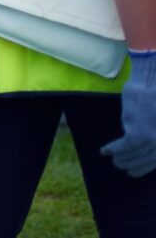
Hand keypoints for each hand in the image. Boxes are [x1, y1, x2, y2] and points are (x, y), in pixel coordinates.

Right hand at [102, 52, 155, 177]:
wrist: (151, 82)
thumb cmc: (155, 95)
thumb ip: (154, 129)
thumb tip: (142, 140)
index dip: (145, 167)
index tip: (134, 172)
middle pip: (148, 160)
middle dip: (133, 166)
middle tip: (121, 167)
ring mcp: (152, 138)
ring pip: (134, 154)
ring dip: (121, 159)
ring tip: (113, 160)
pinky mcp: (138, 132)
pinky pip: (124, 146)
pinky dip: (113, 149)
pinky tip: (105, 150)